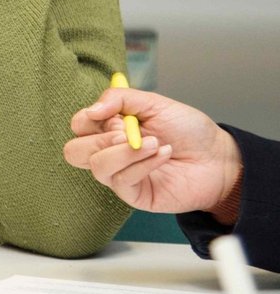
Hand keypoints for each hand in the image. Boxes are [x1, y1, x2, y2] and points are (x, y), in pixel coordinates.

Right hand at [63, 87, 241, 215]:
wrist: (218, 157)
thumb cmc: (188, 130)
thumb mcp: (153, 103)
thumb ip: (119, 98)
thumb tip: (91, 110)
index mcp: (109, 129)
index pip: (78, 126)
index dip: (88, 119)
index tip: (112, 115)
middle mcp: (109, 153)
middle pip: (74, 151)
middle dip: (101, 139)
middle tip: (127, 133)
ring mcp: (120, 176)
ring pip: (97, 167)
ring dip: (126, 152)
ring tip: (153, 143)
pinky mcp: (135, 194)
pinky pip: (123, 181)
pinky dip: (143, 164)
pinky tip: (162, 154)